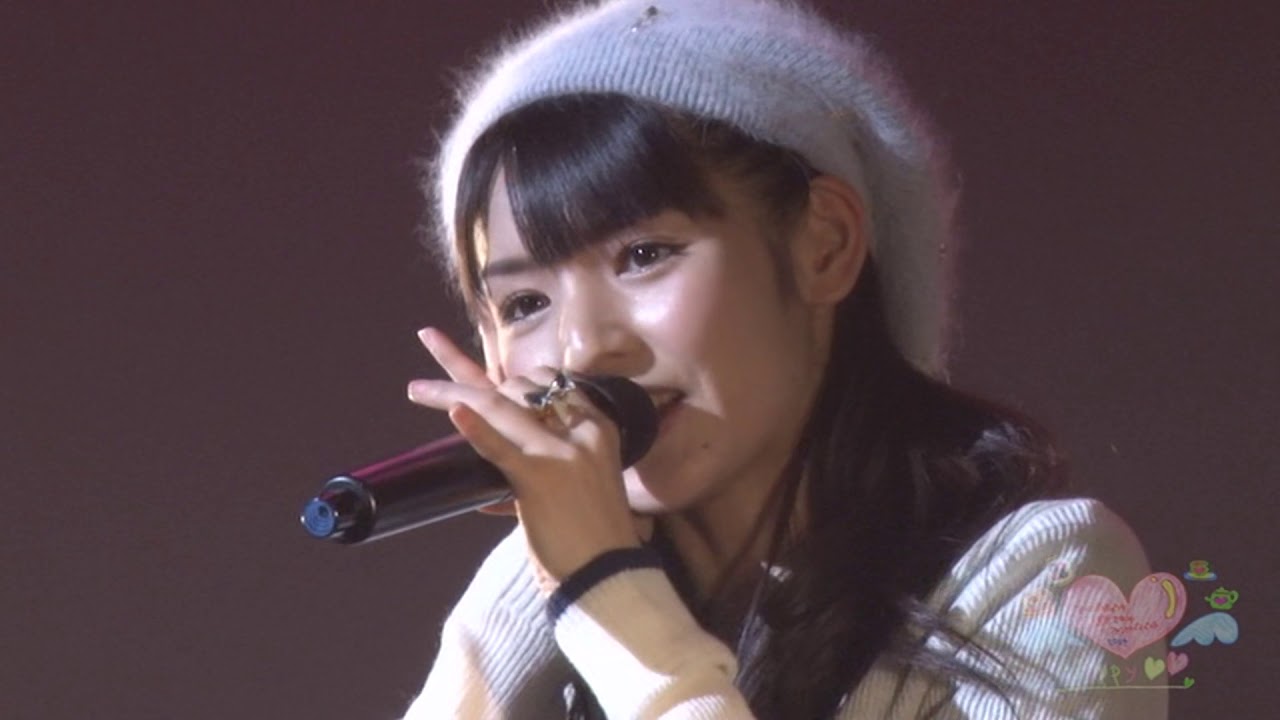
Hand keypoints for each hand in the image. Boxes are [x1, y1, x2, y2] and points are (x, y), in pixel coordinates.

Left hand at [408, 328, 643, 582]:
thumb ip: (549, 458)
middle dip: (478, 382)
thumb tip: (497, 455)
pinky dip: (475, 430)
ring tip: (416, 390)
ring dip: (451, 393)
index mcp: (598, 428)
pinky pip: (500, 448)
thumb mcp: (585, 481)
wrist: (610, 576)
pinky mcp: (539, 478)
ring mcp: (561, 452)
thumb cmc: (594, 538)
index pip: (552, 383)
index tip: (486, 377)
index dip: (515, 378)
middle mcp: (582, 431)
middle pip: (522, 388)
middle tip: (441, 374)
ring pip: (500, 406)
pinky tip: (453, 412)